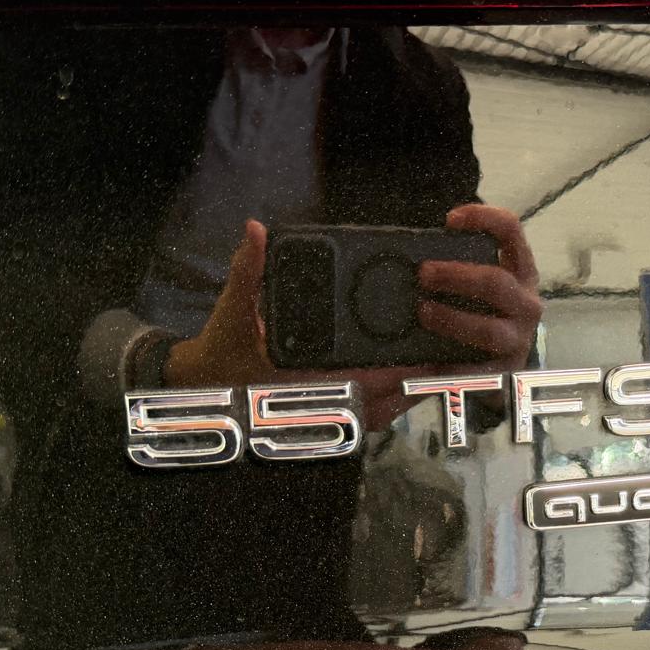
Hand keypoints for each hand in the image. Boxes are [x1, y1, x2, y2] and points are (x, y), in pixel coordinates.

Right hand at [163, 219, 430, 427]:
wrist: (204, 383)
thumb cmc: (222, 348)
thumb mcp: (233, 307)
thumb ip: (248, 270)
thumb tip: (256, 232)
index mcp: (297, 378)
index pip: (352, 382)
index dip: (390, 376)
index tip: (419, 362)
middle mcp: (313, 400)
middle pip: (377, 403)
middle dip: (411, 385)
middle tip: (445, 364)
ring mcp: (321, 410)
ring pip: (377, 414)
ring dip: (408, 397)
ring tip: (441, 375)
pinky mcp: (324, 413)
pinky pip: (367, 417)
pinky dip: (392, 407)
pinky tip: (413, 390)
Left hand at [417, 204, 540, 372]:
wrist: (499, 369)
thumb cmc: (480, 315)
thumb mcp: (478, 288)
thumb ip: (456, 270)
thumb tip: (404, 257)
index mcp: (520, 272)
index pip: (511, 233)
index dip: (484, 219)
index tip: (450, 220)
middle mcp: (526, 304)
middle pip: (496, 282)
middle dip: (456, 275)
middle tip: (423, 273)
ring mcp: (517, 340)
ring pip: (487, 330)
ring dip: (451, 319)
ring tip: (423, 312)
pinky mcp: (501, 372)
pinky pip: (474, 368)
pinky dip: (448, 363)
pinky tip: (426, 362)